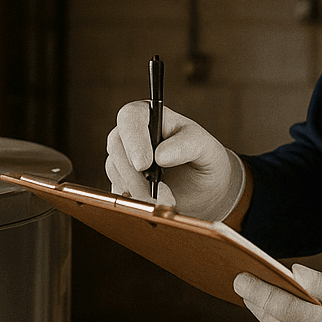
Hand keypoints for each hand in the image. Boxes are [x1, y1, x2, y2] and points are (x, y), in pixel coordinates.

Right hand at [105, 102, 244, 220]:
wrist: (205, 192)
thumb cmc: (205, 161)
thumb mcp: (206, 149)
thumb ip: (188, 145)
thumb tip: (160, 154)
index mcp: (153, 116)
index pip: (131, 116)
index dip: (134, 139)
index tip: (145, 164)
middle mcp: (134, 134)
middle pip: (116, 145)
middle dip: (136, 174)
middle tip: (161, 194)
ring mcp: (125, 158)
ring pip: (115, 170)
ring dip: (138, 191)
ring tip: (168, 201)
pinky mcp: (121, 181)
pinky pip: (117, 190)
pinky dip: (135, 201)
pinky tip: (156, 206)